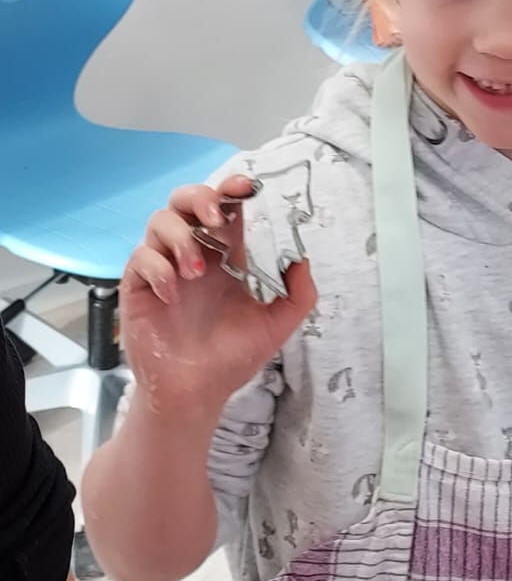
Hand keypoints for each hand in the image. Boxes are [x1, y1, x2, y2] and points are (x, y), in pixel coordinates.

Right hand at [120, 176, 316, 417]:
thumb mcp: (277, 326)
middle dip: (199, 198)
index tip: (245, 187)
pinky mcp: (138, 288)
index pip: (224, 208)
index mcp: (224, 257)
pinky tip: (173, 296)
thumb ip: (298, 295)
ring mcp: (163, 269)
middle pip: (184, 201)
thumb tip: (304, 260)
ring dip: (180, 238)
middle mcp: (193, 255)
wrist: (196, 393)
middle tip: (216, 220)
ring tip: (196, 271)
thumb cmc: (231, 358)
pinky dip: (158, 270)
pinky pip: (140, 258)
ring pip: (159, 222)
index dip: (231, 190)